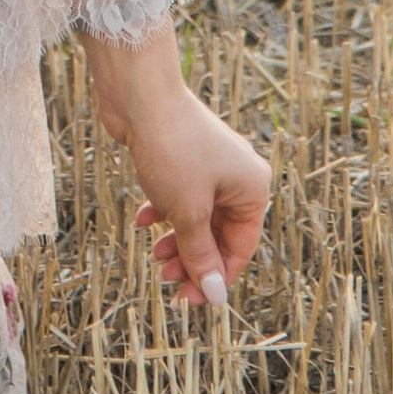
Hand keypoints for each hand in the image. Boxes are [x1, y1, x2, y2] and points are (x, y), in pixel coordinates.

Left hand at [86, 36, 270, 309]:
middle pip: (218, 235)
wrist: (140, 94)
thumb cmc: (172, 149)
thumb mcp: (188, 211)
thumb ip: (200, 255)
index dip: (215, 277)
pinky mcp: (182, 158)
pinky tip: (143, 221)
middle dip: (192, 259)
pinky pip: (179, 197)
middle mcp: (236, 177)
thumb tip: (215, 297)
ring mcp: (209, 166)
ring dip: (176, 240)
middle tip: (165, 281)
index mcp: (252, 189)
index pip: (240, 248)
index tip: (188, 299)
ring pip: (197, 218)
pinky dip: (164, 212)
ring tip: (153, 256)